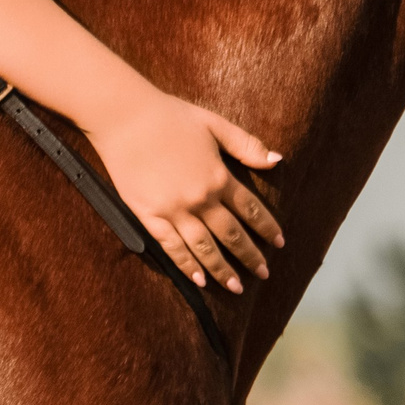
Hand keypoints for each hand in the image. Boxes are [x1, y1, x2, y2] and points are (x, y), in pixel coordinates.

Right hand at [82, 93, 284, 292]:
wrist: (125, 118)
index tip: (279, 243)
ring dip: (223, 270)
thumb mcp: (214, 124)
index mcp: (218, 176)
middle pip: (231, 235)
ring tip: (236, 287)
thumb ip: (246, 145)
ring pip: (205, 248)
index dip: (267, 228)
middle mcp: (200, 198)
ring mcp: (174, 210)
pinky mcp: (149, 216)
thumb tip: (277, 161)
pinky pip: (172, 247)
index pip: (251, 209)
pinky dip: (187, 266)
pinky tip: (199, 280)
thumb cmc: (170, 116)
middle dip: (250, 257)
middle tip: (263, 273)